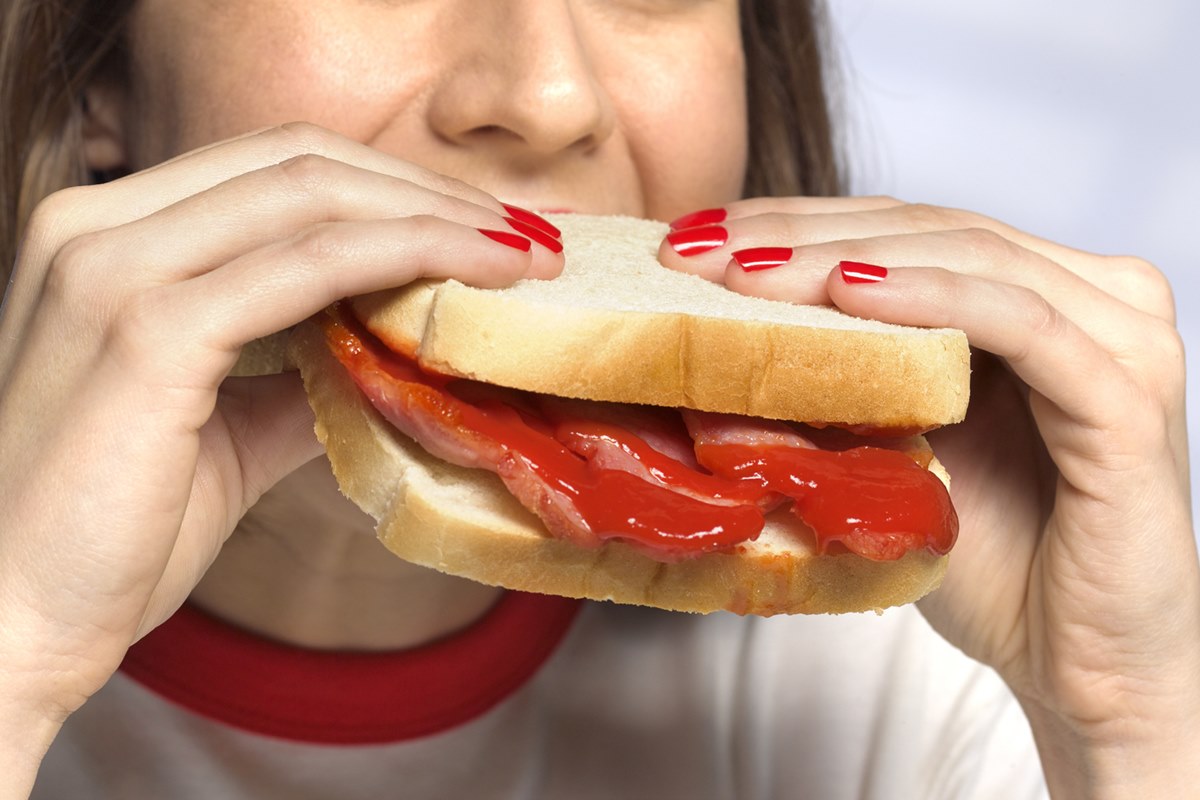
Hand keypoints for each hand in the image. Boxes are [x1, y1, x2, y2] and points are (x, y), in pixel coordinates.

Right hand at [0, 123, 560, 747]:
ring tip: (521, 253)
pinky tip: (472, 277)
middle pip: (300, 161)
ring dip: (435, 217)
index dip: (385, 187)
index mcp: (107, 238)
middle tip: (523, 234)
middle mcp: (96, 227)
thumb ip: (289, 379)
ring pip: (314, 196)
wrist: (6, 628)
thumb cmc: (102, 539)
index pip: (270, 172)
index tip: (476, 227)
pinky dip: (405, 257)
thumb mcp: (215, 436)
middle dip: (426, 191)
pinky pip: (309, 265)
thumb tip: (375, 358)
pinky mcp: (146, 329)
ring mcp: (113, 267)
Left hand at [661, 197, 1199, 793]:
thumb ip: (844, 385)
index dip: (799, 224)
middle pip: (930, 229)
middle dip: (802, 235)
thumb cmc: (991, 562)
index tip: (696, 238)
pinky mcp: (1127, 397)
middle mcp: (1088, 299)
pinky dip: (930, 298)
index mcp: (1034, 299)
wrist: (1079, 669)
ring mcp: (1118, 341)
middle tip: (696, 249)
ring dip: (845, 256)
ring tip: (747, 270)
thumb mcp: (895, 454)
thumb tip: (722, 336)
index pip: (904, 231)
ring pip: (969, 257)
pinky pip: (1020, 324)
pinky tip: (846, 288)